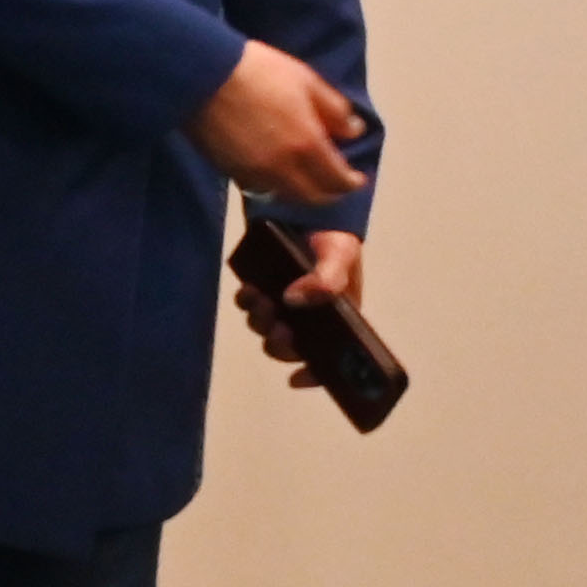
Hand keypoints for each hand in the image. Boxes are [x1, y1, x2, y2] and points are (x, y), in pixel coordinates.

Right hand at [191, 41, 372, 210]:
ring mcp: (254, 173)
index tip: (358, 177)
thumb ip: (335, 110)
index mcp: (307, 145)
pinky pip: (261, 187)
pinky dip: (275, 184)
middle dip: (330, 192)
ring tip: (306, 177)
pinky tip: (275, 169)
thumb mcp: (306, 80)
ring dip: (302, 191)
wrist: (200, 75)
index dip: (352, 182)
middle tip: (335, 182)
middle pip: (314, 197)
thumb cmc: (257, 71)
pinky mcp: (230, 170)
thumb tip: (354, 131)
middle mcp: (283, 168)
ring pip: (286, 195)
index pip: (338, 180)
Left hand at [236, 217, 369, 381]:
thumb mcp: (340, 255)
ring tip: (260, 299)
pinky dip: (247, 302)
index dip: (315, 374)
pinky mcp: (263, 286)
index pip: (330, 358)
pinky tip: (249, 289)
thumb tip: (294, 300)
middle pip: (290, 347)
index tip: (296, 379)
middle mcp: (310, 316)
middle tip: (278, 327)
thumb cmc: (332, 235)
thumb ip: (327, 280)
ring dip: (260, 321)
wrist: (303, 207)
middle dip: (281, 344)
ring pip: (266, 328)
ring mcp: (284, 302)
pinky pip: (249, 305)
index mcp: (337, 318)